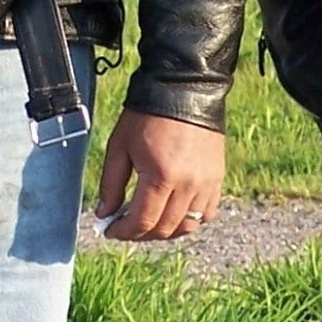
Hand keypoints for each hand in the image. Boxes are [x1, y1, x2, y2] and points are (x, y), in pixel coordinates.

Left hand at [94, 110, 223, 241]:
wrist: (183, 87)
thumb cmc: (147, 114)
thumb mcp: (120, 145)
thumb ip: (110, 184)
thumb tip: (104, 214)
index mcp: (161, 176)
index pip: (142, 222)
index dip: (122, 232)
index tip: (110, 230)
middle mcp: (187, 185)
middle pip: (164, 229)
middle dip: (140, 234)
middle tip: (125, 226)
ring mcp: (206, 184)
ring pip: (187, 227)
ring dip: (164, 231)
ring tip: (148, 221)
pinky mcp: (217, 178)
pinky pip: (206, 215)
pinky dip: (189, 221)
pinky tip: (173, 212)